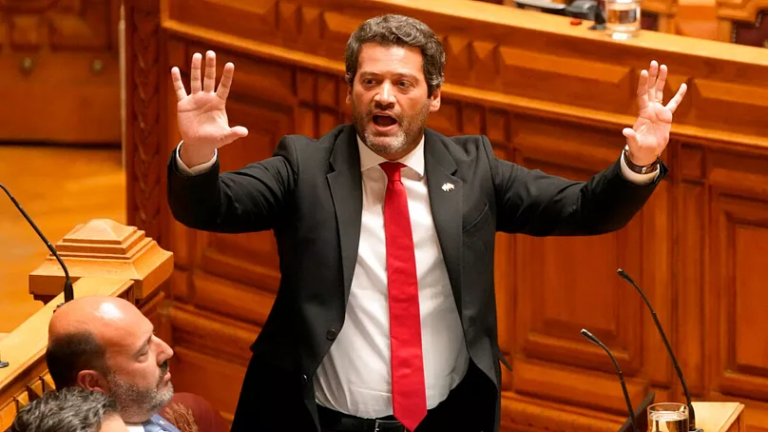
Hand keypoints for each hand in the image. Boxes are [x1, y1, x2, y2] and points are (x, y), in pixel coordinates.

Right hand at [171, 51, 247, 165]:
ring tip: (197, 55)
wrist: (199, 143)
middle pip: (209, 79)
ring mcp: (195, 99)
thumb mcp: (225, 137)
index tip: (230, 64)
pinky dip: (177, 80)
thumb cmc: (214, 139)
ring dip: (196, 68)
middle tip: (211, 52)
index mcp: (218, 103)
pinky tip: (175, 69)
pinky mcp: (184, 104)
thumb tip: (245, 132)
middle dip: (210, 66)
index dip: (226, 76)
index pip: (224, 87)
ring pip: (195, 80)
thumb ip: (234, 133)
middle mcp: (207, 98)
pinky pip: (180, 90)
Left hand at [623, 61, 686, 165]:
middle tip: (654, 63)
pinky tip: (683, 86)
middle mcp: (650, 109)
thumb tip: (625, 131)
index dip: (642, 84)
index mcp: (643, 112)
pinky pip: (673, 103)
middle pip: (650, 89)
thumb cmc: (638, 148)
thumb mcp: (634, 143)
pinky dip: (678, 95)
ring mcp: (658, 111)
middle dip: (652, 76)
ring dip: (661, 80)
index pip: (642, 95)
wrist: (646, 153)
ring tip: (663, 67)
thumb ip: (631, 136)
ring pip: (659, 92)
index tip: (643, 72)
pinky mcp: (666, 117)